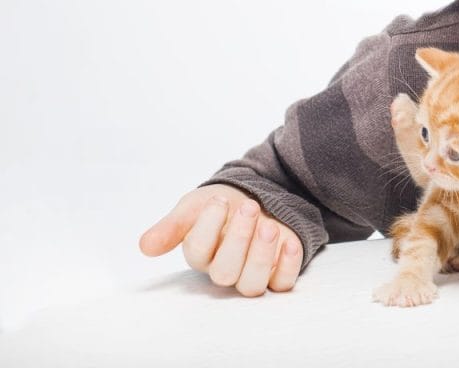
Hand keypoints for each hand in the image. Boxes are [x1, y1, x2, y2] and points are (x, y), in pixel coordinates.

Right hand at [138, 184, 302, 295]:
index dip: (208, 227)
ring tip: (269, 226)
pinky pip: (283, 283)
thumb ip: (171, 226)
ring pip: (252, 284)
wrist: (254, 198)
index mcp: (200, 254)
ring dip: (261, 255)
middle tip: (248, 207)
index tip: (220, 200)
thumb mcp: (194, 207)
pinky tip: (289, 242)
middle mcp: (225, 269)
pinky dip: (288, 265)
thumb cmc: (220, 207)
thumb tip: (145, 246)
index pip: (198, 252)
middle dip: (238, 238)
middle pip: (225, 272)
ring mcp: (252, 273)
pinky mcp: (278, 273)